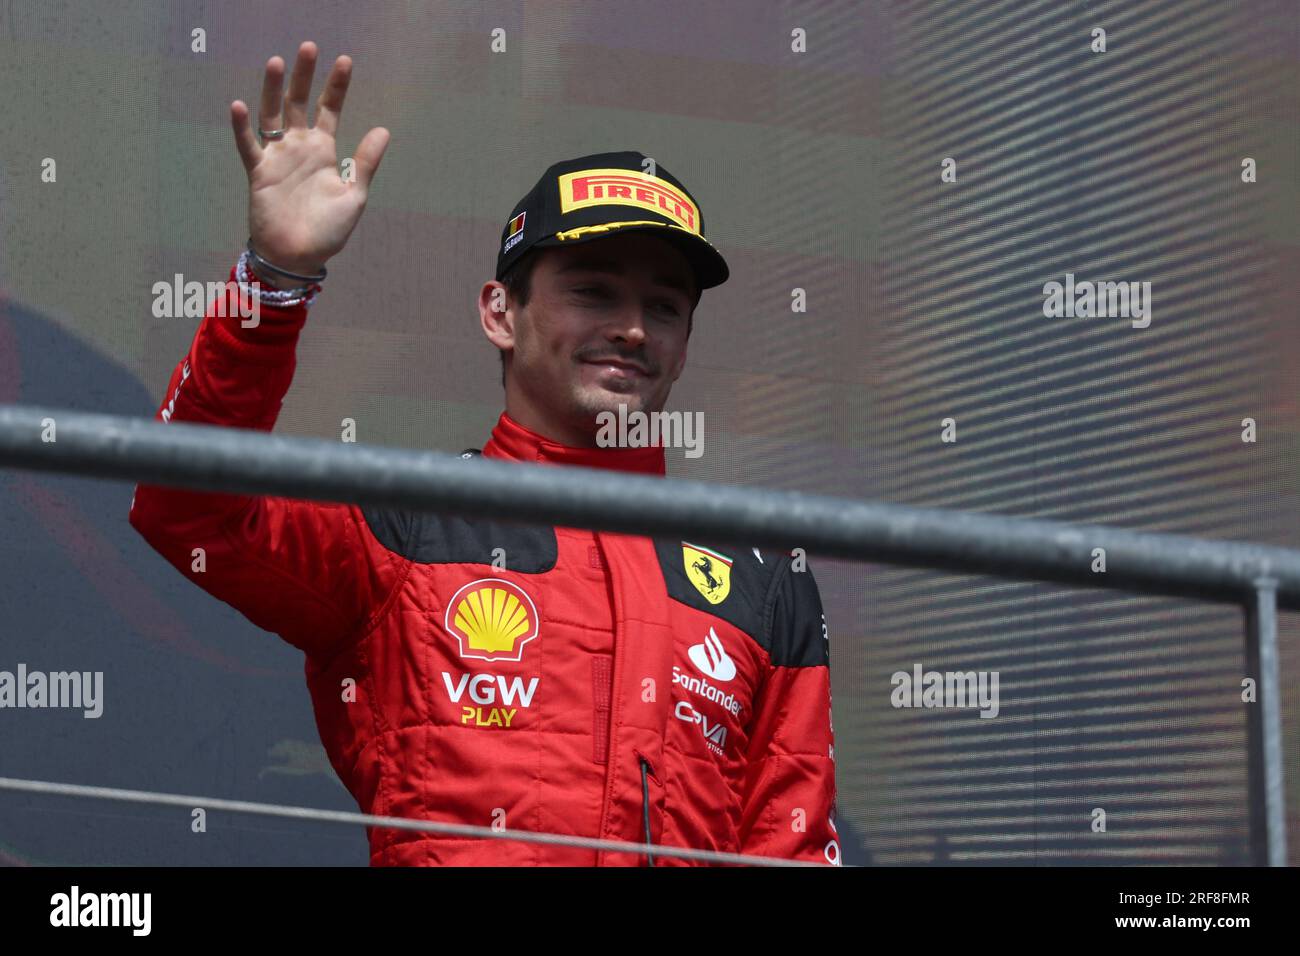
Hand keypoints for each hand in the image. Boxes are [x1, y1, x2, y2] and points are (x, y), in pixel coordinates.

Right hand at [230, 41, 389, 274]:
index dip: (336, 86)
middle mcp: (299, 148)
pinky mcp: (259, 172)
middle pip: (300, 103)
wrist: (299, 256)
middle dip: (305, 76)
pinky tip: (239, 106)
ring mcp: (278, 157)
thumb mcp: (354, 195)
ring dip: (273, 89)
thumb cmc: (328, 231)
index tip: (345, 60)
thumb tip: (384, 129)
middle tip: (310, 47)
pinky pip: (248, 145)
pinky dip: (242, 127)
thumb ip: (365, 162)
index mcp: (324, 151)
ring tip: (277, 62)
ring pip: (272, 114)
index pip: (330, 110)